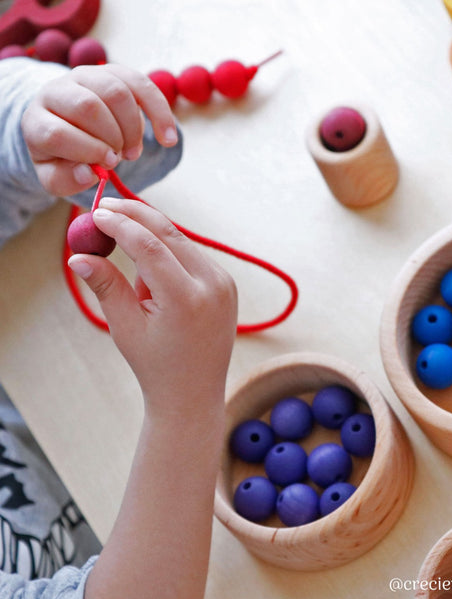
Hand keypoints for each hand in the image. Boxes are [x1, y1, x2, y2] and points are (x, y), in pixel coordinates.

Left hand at [21, 64, 177, 197]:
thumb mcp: (57, 176)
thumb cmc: (64, 156)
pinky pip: (141, 85)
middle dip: (113, 138)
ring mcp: (84, 77)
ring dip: (133, 128)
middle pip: (89, 107)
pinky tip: (168, 139)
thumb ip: (66, 180)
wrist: (68, 125)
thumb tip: (90, 174)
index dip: (87, 151)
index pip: (57, 132)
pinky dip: (160, 114)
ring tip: (133, 150)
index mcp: (37, 121)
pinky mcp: (112, 73)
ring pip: (116, 92)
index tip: (108, 165)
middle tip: (121, 157)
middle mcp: (56, 91)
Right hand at [67, 198, 237, 419]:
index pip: (149, 246)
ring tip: (140, 290)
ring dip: (152, 243)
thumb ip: (105, 286)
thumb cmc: (155, 364)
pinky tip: (159, 289)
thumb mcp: (125, 327)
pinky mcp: (227, 283)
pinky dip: (170, 256)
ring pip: (180, 242)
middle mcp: (212, 286)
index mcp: (186, 299)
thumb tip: (77, 255)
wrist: (193, 392)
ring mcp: (224, 283)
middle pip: (170, 234)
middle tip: (106, 205)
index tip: (97, 212)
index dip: (120, 224)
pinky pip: (192, 256)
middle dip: (136, 216)